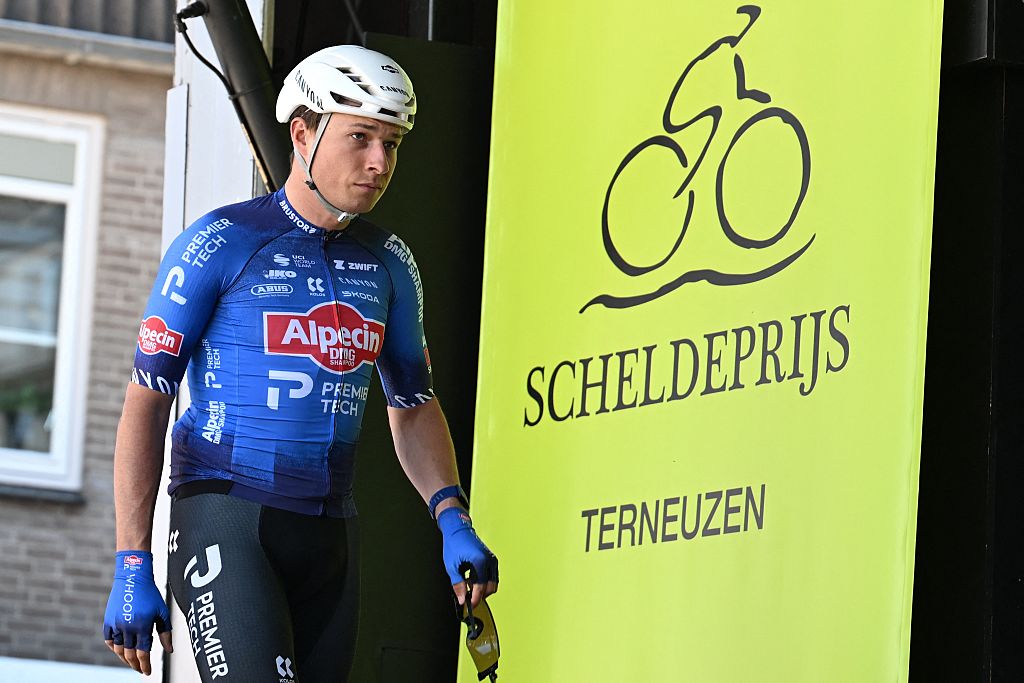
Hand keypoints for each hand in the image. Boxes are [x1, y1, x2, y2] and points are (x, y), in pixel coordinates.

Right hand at [103, 551, 172, 674]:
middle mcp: (127, 627)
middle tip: (140, 670)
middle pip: (130, 654)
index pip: (143, 653)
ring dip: (125, 658)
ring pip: (118, 649)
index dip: (145, 665)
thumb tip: (169, 650)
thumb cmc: (151, 594)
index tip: (147, 673)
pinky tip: (121, 650)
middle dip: (136, 665)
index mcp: (143, 625)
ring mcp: (116, 624)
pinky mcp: (108, 621)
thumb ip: (166, 633)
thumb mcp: (162, 612)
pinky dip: (114, 648)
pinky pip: (109, 640)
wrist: (133, 578)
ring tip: (132, 662)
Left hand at [437, 507, 497, 608]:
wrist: (457, 529)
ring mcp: (492, 559)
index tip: (469, 606)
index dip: (475, 599)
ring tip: (467, 586)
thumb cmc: (454, 544)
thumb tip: (462, 599)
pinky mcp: (491, 559)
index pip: (481, 587)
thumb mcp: (452, 566)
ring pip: (492, 583)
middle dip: (480, 595)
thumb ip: (458, 584)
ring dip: (482, 588)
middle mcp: (489, 560)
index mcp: (480, 561)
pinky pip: (491, 576)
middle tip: (467, 597)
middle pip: (490, 587)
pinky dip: (483, 581)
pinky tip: (471, 579)